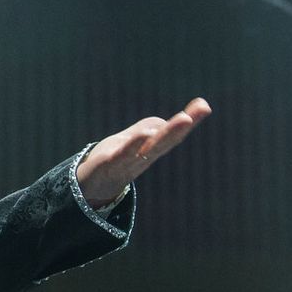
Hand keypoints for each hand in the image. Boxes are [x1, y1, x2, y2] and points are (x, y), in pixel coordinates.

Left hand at [76, 98, 211, 207]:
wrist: (86, 186)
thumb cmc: (114, 161)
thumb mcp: (134, 140)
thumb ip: (153, 128)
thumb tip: (178, 119)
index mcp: (150, 149)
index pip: (172, 134)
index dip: (189, 120)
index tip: (204, 104)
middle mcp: (142, 157)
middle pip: (164, 141)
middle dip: (180, 127)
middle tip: (201, 110)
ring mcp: (126, 162)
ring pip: (148, 148)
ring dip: (165, 134)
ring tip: (183, 119)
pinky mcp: (107, 165)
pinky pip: (122, 155)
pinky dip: (133, 146)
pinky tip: (143, 135)